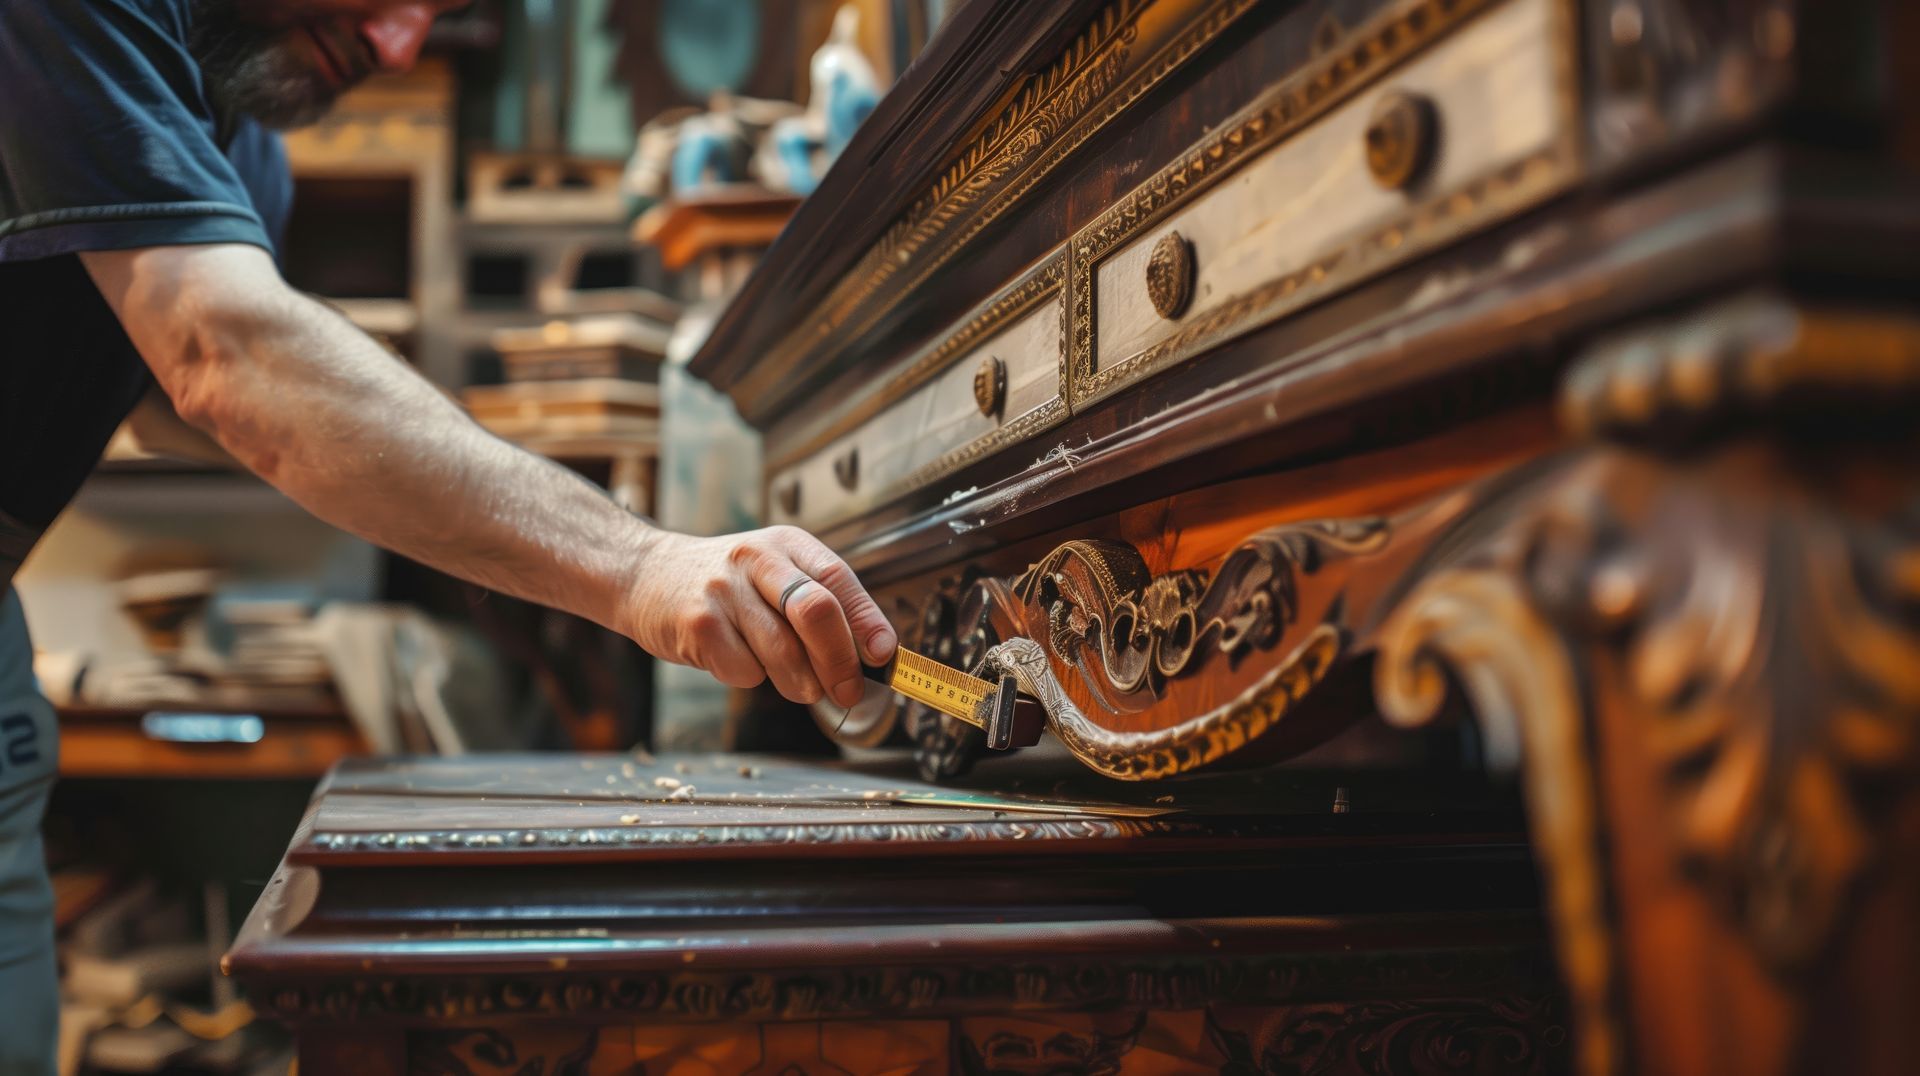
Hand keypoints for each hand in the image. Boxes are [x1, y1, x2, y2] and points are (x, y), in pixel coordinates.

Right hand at [624, 526, 898, 707]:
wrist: (647, 575)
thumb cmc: (727, 585)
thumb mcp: (775, 574)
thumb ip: (821, 604)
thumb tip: (871, 655)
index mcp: (787, 544)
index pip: (838, 580)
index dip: (867, 621)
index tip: (883, 656)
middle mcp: (756, 558)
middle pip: (816, 612)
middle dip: (840, 661)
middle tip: (848, 690)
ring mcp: (723, 590)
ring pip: (783, 653)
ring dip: (800, 683)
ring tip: (797, 684)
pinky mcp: (696, 623)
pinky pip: (743, 671)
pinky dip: (751, 679)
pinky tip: (737, 660)